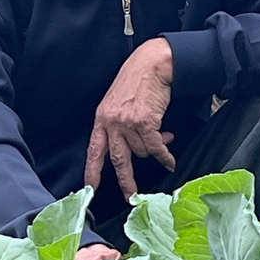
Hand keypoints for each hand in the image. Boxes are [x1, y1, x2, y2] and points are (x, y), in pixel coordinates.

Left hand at [85, 38, 175, 198]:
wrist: (151, 64)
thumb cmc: (137, 80)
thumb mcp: (118, 103)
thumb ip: (121, 125)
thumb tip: (138, 147)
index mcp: (101, 118)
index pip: (94, 150)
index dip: (92, 171)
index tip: (90, 188)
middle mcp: (112, 123)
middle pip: (118, 160)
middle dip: (125, 181)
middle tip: (130, 196)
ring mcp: (128, 123)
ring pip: (143, 152)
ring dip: (154, 149)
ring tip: (163, 137)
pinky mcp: (145, 123)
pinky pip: (156, 148)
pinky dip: (165, 157)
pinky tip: (169, 161)